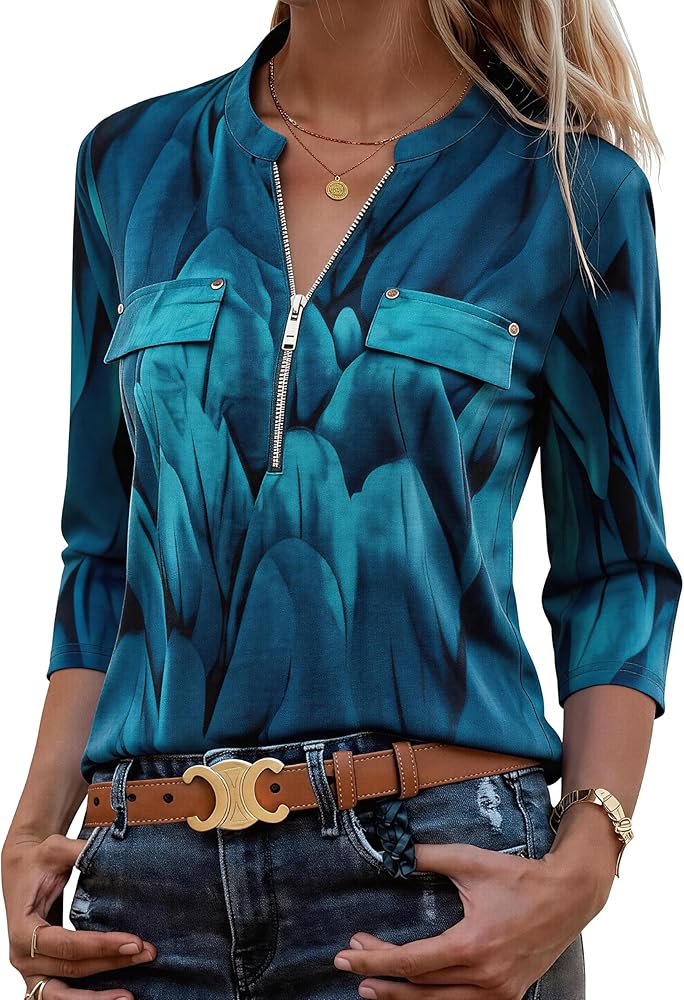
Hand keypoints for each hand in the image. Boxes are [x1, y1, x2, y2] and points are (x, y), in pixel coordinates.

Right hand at [2, 831, 156, 998]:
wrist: (22, 868)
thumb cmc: (38, 859)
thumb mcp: (56, 849)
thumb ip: (80, 851)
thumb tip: (111, 849)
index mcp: (23, 929)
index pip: (67, 945)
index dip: (101, 945)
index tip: (135, 941)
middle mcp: (23, 957)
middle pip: (72, 971)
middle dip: (111, 965)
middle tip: (147, 955)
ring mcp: (31, 970)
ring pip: (63, 994)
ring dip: (97, 996)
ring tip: (129, 996)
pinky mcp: (41, 973)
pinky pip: (63, 993)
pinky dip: (86, 996)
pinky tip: (113, 993)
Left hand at [333, 838, 611, 998]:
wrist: (569, 896)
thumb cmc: (520, 877)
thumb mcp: (471, 861)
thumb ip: (430, 856)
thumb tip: (396, 850)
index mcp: (473, 946)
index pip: (411, 962)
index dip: (374, 959)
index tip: (346, 954)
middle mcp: (485, 977)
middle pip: (419, 987)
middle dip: (381, 975)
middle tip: (351, 964)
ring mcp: (498, 992)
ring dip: (402, 997)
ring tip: (372, 986)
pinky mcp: (507, 995)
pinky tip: (415, 993)